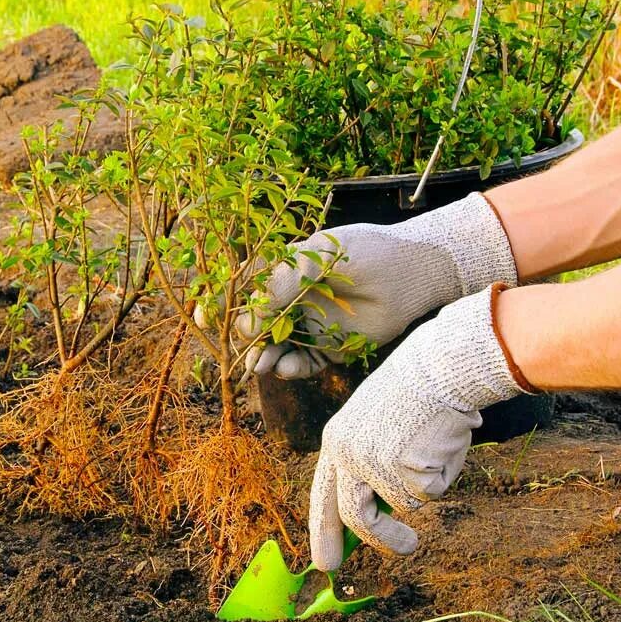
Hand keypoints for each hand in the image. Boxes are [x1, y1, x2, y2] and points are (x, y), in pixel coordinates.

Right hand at [242, 193, 517, 378]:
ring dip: (264, 357)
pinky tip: (286, 368)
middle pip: (256, 324)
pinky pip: (303, 363)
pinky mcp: (332, 348)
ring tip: (262, 365)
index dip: (223, 304)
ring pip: (277, 347)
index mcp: (285, 271)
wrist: (414, 273)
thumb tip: (245, 321)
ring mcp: (312, 325)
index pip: (245, 289)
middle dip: (244, 340)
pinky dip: (290, 368)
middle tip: (241, 352)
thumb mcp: (315, 260)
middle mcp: (294, 299)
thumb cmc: (365, 253)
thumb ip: (278, 287)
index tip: (205, 318)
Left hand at [307, 285, 529, 569]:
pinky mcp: (404, 470)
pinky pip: (429, 493)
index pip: (323, 496)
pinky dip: (443, 476)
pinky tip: (442, 444)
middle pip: (355, 517)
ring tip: (436, 464)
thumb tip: (376, 514)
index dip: (324, 531)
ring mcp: (374, 464)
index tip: (326, 562)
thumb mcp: (375, 426)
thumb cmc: (414, 394)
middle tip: (407, 549)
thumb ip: (368, 466)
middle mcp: (347, 455)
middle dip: (381, 542)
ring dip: (422, 496)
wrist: (438, 366)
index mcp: (335, 441)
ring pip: (401, 507)